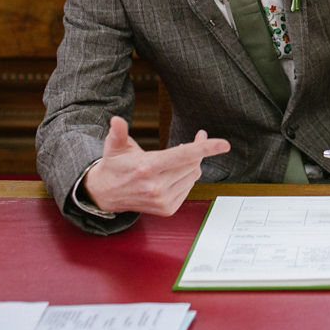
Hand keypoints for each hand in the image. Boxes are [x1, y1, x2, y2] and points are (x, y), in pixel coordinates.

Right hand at [83, 116, 230, 216]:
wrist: (105, 194)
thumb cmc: (114, 165)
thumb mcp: (114, 146)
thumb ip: (118, 132)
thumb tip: (116, 119)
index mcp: (148, 167)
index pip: (183, 155)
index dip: (205, 147)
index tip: (225, 144)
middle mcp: (157, 186)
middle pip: (193, 163)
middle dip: (199, 149)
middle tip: (197, 136)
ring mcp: (163, 200)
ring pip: (193, 175)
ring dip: (192, 163)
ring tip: (179, 157)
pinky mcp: (167, 209)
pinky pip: (189, 187)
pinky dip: (187, 177)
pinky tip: (174, 172)